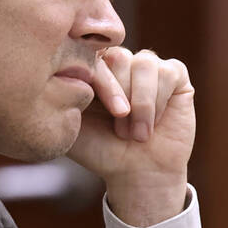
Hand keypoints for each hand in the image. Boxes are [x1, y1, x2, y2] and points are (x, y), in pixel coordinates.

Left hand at [66, 47, 195, 225]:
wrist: (135, 173)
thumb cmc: (100, 150)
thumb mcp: (70, 123)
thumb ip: (59, 95)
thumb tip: (54, 68)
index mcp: (91, 69)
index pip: (90, 54)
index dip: (97, 80)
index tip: (94, 108)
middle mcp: (118, 62)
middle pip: (118, 56)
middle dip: (119, 95)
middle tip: (119, 130)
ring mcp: (147, 67)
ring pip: (145, 63)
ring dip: (141, 103)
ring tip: (136, 133)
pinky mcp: (174, 75)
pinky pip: (168, 72)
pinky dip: (159, 102)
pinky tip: (153, 124)